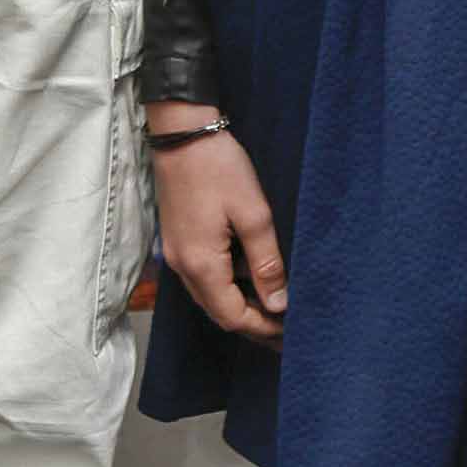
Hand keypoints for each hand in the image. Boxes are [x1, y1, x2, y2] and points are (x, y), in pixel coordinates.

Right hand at [146, 113, 287, 343]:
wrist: (182, 133)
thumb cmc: (219, 167)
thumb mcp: (253, 215)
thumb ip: (266, 263)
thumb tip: (279, 303)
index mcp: (201, 264)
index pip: (233, 316)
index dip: (263, 328)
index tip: (290, 333)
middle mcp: (183, 266)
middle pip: (219, 312)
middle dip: (252, 324)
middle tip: (285, 331)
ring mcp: (176, 254)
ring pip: (210, 296)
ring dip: (240, 306)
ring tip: (274, 308)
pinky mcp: (177, 240)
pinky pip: (204, 277)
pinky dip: (228, 287)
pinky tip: (250, 279)